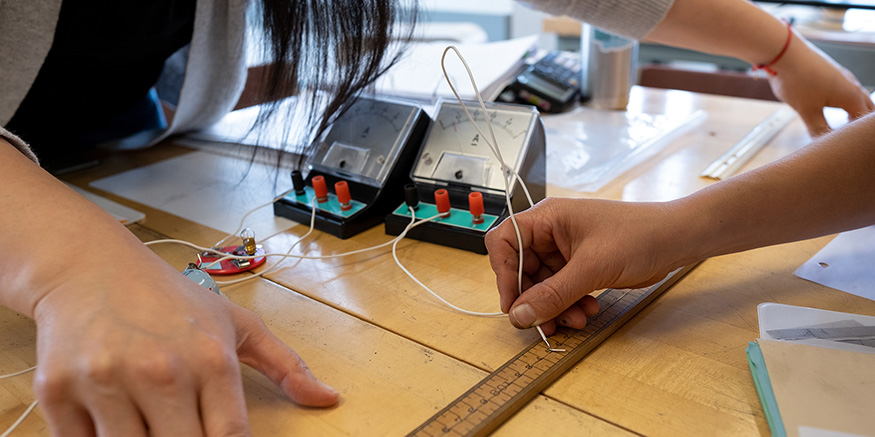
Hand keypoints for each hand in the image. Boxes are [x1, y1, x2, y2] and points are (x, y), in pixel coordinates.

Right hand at [30, 257, 337, 435]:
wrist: (90, 267)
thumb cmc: (170, 299)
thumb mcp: (235, 323)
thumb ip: (286, 365)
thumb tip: (330, 399)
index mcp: (211, 359)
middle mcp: (161, 372)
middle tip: (181, 424)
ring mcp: (107, 382)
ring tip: (150, 418)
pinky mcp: (58, 391)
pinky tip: (110, 417)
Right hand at [484, 198, 687, 334]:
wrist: (676, 240)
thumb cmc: (639, 235)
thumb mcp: (591, 268)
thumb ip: (553, 294)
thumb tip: (521, 313)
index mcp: (546, 219)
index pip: (504, 242)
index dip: (503, 273)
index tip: (512, 302)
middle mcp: (551, 233)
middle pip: (521, 269)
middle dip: (534, 298)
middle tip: (544, 322)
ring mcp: (566, 250)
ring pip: (542, 285)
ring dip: (555, 306)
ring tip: (576, 319)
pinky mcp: (580, 266)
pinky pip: (561, 290)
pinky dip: (570, 305)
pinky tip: (588, 310)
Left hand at [769, 32, 874, 136]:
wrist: (785, 53)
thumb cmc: (797, 81)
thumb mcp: (807, 111)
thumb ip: (818, 128)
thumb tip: (824, 142)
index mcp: (851, 97)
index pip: (863, 121)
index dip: (857, 134)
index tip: (851, 142)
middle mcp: (852, 85)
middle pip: (866, 106)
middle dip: (861, 121)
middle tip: (854, 134)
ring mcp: (842, 76)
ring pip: (856, 95)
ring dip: (855, 109)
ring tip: (848, 122)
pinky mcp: (831, 71)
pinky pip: (845, 88)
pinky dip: (845, 99)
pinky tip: (832, 103)